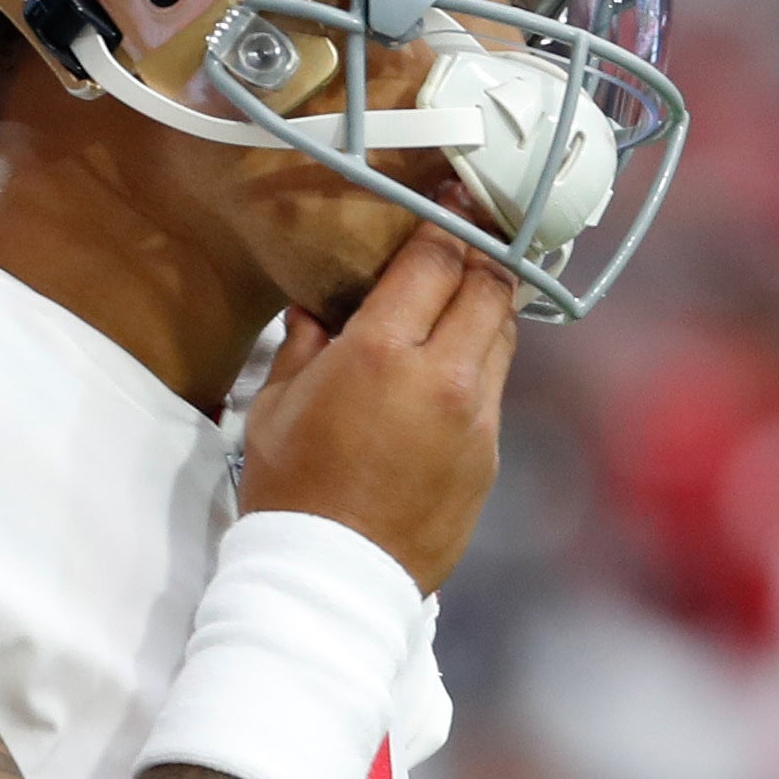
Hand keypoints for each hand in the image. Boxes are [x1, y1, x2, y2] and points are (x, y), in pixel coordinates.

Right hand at [238, 229, 516, 591]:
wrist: (332, 580)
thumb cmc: (291, 492)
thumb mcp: (274, 408)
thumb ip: (304, 346)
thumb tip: (317, 312)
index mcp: (382, 353)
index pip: (435, 261)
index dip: (445, 221)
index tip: (451, 199)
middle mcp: (442, 377)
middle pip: (487, 286)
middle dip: (480, 255)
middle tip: (469, 235)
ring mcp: (476, 418)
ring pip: (503, 334)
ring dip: (487, 306)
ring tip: (466, 292)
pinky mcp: (490, 455)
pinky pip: (495, 388)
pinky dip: (481, 362)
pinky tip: (454, 363)